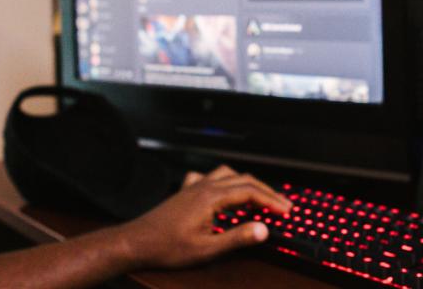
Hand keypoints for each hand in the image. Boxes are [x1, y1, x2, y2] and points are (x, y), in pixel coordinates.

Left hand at [113, 165, 292, 269]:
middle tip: (281, 204)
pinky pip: (208, 176)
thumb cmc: (167, 247)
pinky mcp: (185, 192)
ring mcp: (193, 186)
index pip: (250, 192)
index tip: (286, 210)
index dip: (272, 200)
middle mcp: (204, 186)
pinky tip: (223, 190)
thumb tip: (263, 230)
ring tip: (259, 195)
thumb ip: (237, 238)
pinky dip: (222, 180)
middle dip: (265, 191)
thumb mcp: (206, 249)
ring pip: (227, 173)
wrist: (136, 242)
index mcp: (211, 198)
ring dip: (246, 182)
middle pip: (243, 180)